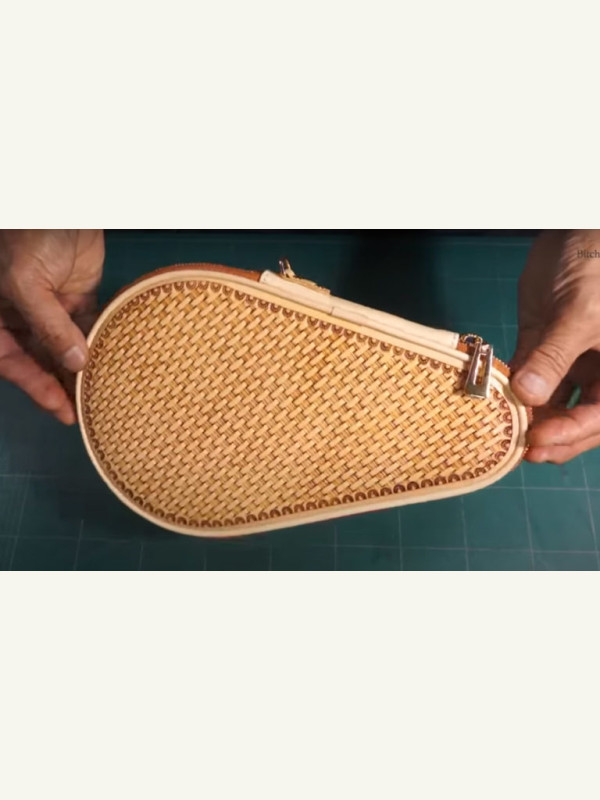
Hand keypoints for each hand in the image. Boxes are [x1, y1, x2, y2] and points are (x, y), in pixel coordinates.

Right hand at [0, 230, 103, 423]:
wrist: (61, 202)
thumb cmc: (28, 235)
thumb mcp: (26, 284)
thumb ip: (49, 326)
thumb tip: (75, 364)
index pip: (14, 364)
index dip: (38, 389)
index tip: (62, 411)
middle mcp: (23, 316)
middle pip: (42, 361)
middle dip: (62, 385)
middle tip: (85, 411)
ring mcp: (52, 308)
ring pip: (67, 348)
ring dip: (82, 370)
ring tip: (101, 394)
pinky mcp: (78, 297)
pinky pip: (88, 329)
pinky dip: (98, 346)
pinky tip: (110, 365)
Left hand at [511, 230, 599, 462]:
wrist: (575, 228)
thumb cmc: (594, 266)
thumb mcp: (580, 312)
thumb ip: (554, 355)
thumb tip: (527, 395)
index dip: (572, 434)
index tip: (538, 441)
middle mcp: (598, 371)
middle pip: (579, 419)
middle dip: (553, 437)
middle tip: (521, 449)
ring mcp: (569, 361)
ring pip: (551, 403)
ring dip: (530, 420)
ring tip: (504, 435)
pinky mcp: (540, 346)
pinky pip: (526, 377)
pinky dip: (512, 392)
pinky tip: (495, 405)